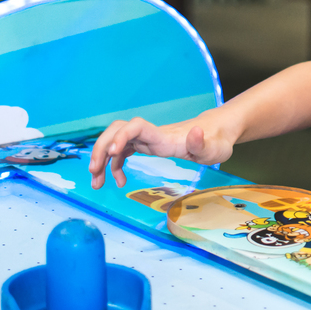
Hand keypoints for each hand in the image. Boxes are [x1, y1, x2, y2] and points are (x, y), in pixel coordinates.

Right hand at [88, 113, 236, 188]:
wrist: (216, 135)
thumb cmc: (216, 141)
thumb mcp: (214, 147)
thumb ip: (203, 143)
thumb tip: (195, 131)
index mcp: (165, 136)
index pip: (136, 126)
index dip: (121, 136)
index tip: (113, 152)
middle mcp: (152, 135)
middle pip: (117, 131)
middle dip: (101, 149)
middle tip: (94, 172)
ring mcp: (148, 140)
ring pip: (115, 142)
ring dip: (101, 159)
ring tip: (97, 183)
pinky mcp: (148, 146)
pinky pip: (123, 152)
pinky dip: (114, 166)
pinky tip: (118, 181)